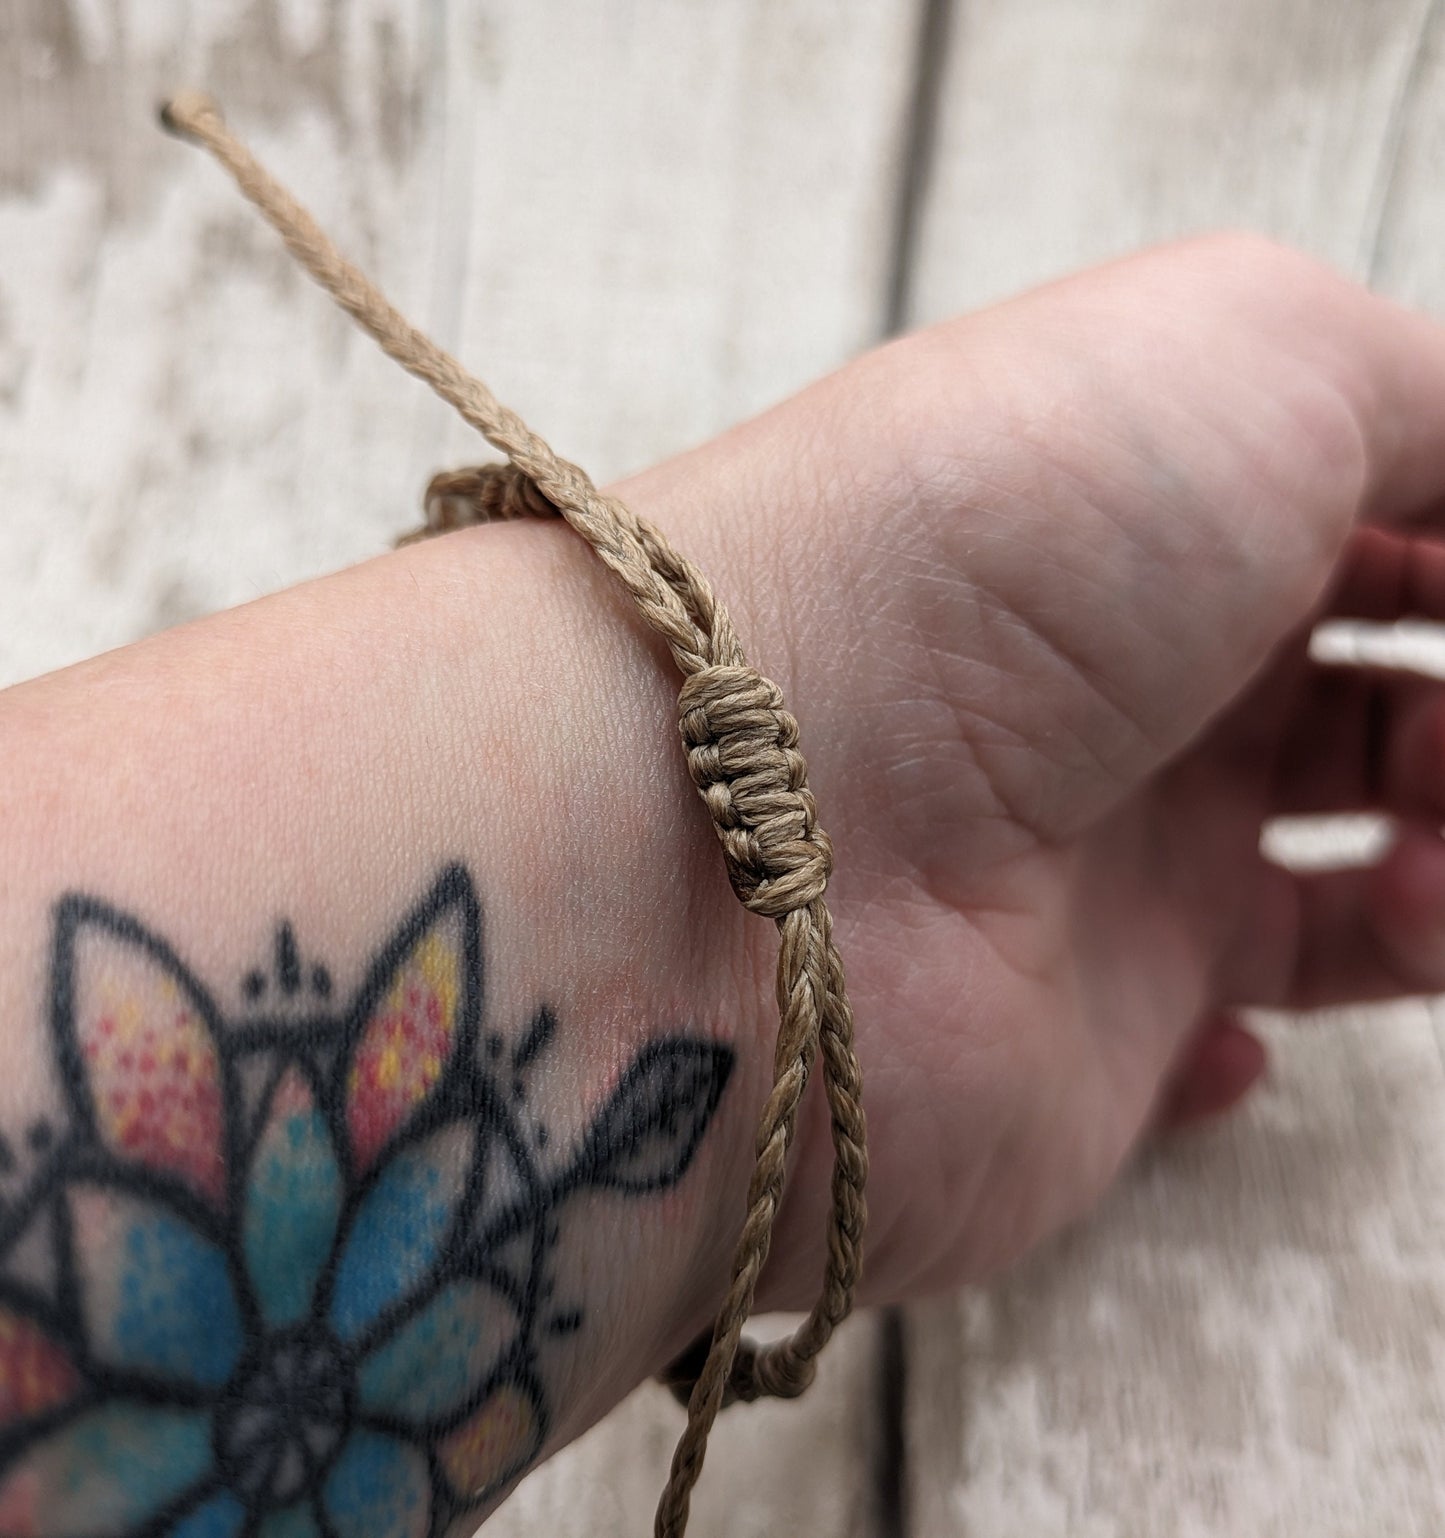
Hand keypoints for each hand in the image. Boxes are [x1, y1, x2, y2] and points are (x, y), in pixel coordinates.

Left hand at [617, 234, 1444, 1304]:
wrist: (761, 820)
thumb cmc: (990, 548)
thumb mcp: (1249, 356)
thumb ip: (1423, 402)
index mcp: (1158, 517)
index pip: (1380, 531)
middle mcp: (1126, 689)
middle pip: (1380, 706)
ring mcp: (1104, 866)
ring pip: (1355, 875)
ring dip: (1444, 874)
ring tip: (1420, 875)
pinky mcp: (1079, 1036)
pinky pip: (1216, 1029)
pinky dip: (1288, 1019)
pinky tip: (1253, 1015)